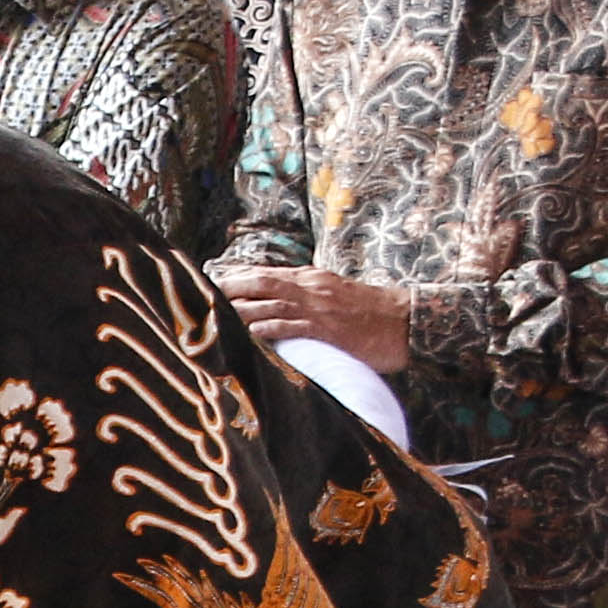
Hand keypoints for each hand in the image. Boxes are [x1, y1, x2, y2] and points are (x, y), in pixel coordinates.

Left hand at [218, 265, 413, 375]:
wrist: (406, 321)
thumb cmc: (371, 313)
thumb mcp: (335, 294)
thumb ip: (307, 294)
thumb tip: (278, 300)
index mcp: (312, 278)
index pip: (267, 273)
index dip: (237, 278)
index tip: (211, 284)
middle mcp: (311, 288)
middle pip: (260, 282)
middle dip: (229, 288)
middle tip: (200, 297)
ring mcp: (317, 308)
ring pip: (268, 303)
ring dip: (238, 310)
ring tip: (211, 317)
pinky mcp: (325, 329)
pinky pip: (289, 327)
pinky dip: (265, 329)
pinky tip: (245, 334)